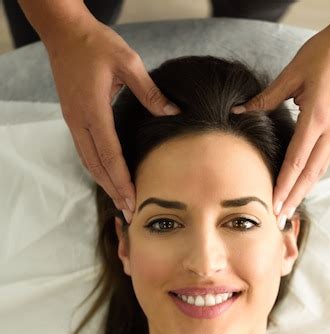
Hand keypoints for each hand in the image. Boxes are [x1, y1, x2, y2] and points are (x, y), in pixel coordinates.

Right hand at [45, 14, 179, 221]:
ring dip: (104, 184)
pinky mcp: (73, 119)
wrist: (64, 32)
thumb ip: (150, 91)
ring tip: (120, 203)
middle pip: (97, 166)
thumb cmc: (96, 43)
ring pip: (89, 162)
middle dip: (114, 191)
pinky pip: (85, 152)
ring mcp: (73, 122)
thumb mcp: (128, 61)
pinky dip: (98, 170)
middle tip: (129, 213)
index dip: (122, 181)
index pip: (110, 155)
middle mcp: (80, 121)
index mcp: (94, 110)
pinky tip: (108, 179)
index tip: (133, 200)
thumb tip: (173, 113)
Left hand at [231, 23, 329, 228]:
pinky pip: (324, 160)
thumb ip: (266, 97)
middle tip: (279, 219)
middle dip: (294, 198)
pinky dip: (311, 177)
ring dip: (303, 191)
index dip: (283, 185)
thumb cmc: (324, 53)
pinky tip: (301, 185)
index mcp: (317, 117)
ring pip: (319, 170)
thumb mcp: (292, 73)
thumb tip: (239, 112)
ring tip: (289, 209)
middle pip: (310, 174)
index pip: (297, 161)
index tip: (272, 204)